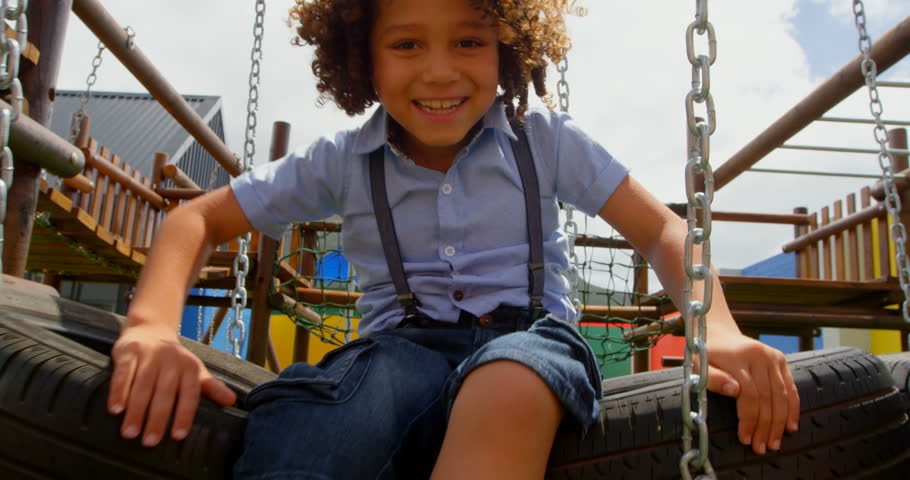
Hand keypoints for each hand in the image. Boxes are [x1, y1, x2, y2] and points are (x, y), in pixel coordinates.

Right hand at [107, 323, 236, 446]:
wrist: (151, 329)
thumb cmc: (174, 360)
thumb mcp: (195, 371)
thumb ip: (211, 387)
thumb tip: (232, 401)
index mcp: (190, 368)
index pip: (189, 394)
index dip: (184, 415)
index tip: (177, 436)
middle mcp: (171, 361)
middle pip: (164, 393)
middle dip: (157, 419)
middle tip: (149, 442)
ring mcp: (149, 355)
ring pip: (142, 386)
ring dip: (136, 411)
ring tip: (130, 433)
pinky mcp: (129, 352)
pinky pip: (123, 374)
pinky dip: (118, 392)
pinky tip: (116, 410)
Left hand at [704, 330, 799, 455]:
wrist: (717, 332)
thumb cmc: (705, 355)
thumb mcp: (698, 366)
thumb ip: (714, 379)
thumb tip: (734, 391)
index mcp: (738, 357)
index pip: (749, 395)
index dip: (749, 420)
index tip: (745, 439)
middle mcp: (759, 355)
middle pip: (767, 398)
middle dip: (765, 427)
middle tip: (762, 448)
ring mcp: (772, 356)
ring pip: (782, 395)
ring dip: (780, 423)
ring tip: (774, 443)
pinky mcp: (781, 359)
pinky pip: (791, 387)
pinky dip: (792, 409)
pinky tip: (790, 427)